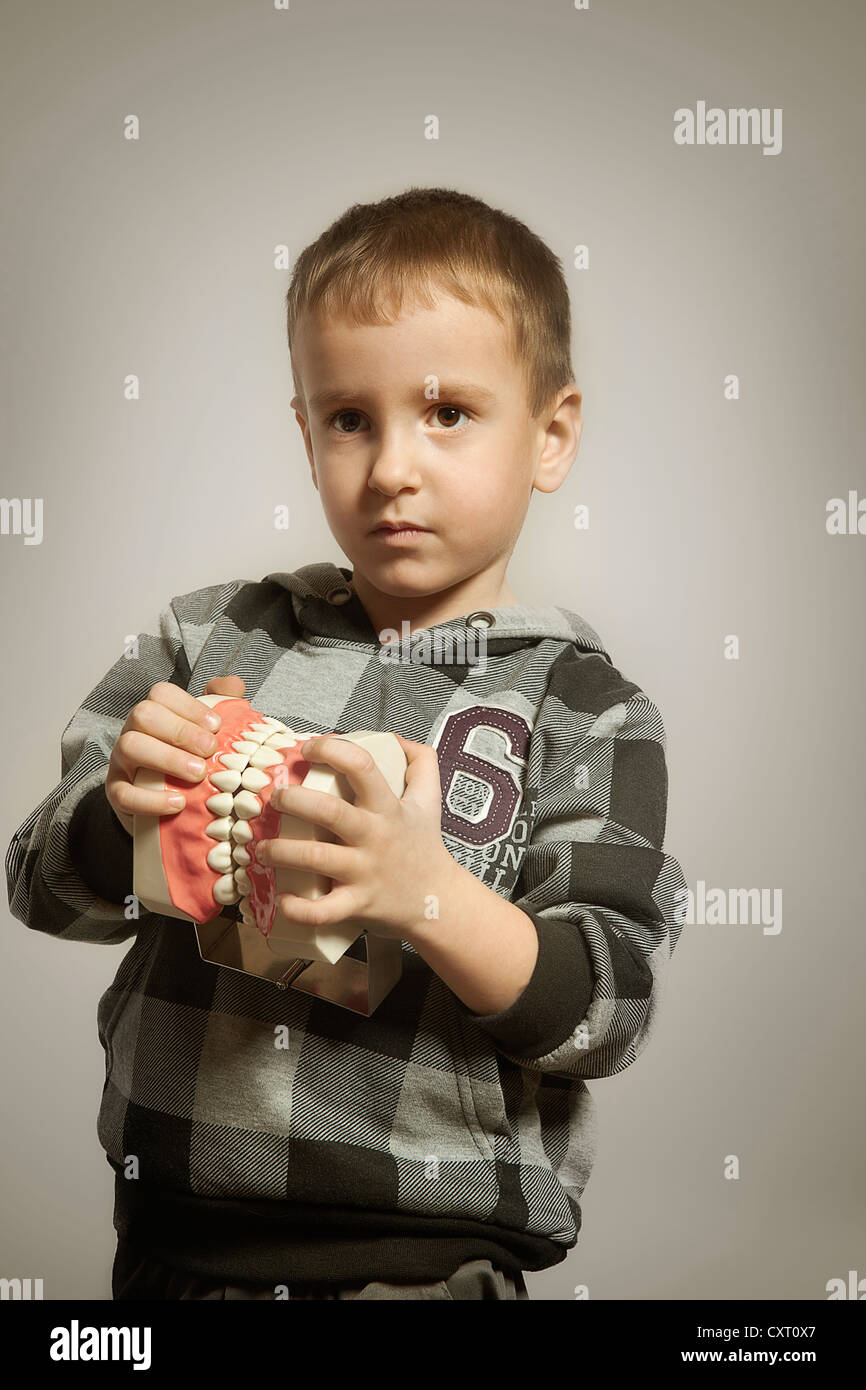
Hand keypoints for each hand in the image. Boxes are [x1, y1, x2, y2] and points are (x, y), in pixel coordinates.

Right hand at [105, 675, 245, 835]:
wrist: (165, 806)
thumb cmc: (188, 760)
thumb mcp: (205, 732)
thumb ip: (222, 702)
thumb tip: (234, 684)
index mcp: (154, 713)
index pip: (162, 694)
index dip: (190, 706)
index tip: (217, 725)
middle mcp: (133, 731)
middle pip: (143, 715)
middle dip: (181, 731)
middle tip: (210, 750)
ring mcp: (120, 762)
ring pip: (129, 746)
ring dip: (167, 758)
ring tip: (198, 774)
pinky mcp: (115, 793)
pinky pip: (122, 794)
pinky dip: (151, 800)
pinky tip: (179, 803)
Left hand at [255, 733, 450, 940]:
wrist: (438, 901)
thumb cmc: (424, 847)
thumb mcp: (430, 799)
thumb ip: (420, 762)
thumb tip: (396, 739)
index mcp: (388, 808)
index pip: (361, 766)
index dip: (331, 750)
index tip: (308, 749)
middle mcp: (375, 837)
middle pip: (329, 811)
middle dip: (293, 799)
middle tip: (275, 797)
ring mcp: (364, 872)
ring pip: (316, 858)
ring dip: (280, 851)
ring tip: (262, 847)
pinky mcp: (357, 903)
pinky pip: (323, 910)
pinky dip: (299, 908)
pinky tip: (282, 899)